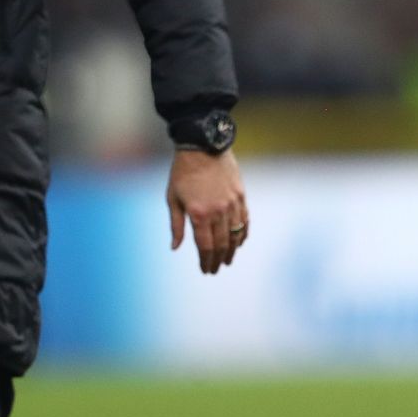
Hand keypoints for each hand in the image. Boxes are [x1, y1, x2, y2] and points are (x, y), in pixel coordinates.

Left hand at [166, 149, 247, 274]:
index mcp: (199, 214)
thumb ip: (176, 225)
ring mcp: (232, 204)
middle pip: (221, 244)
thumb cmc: (182, 172)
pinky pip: (244, 220)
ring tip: (227, 259)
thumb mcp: (172, 198)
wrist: (203, 146)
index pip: (205, 246)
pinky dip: (243, 234)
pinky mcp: (240, 196)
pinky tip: (239, 242)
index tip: (205, 270)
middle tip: (215, 269)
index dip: (206, 261)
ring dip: (231, 250)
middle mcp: (218, 212)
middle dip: (218, 260)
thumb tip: (175, 248)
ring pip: (235, 235)